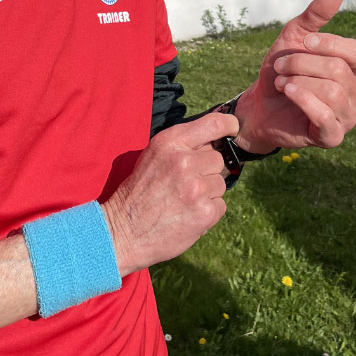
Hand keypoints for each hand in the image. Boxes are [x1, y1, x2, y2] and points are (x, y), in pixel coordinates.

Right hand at [101, 112, 236, 276]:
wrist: (123, 231)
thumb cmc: (139, 192)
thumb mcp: (154, 156)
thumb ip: (183, 145)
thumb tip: (216, 140)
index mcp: (170, 142)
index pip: (214, 124)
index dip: (229, 126)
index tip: (232, 130)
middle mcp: (184, 161)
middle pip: (219, 159)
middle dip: (208, 171)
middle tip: (186, 184)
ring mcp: (196, 188)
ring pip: (221, 183)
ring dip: (208, 192)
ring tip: (184, 201)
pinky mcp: (204, 212)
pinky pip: (221, 205)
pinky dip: (208, 211)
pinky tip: (188, 215)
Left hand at [233, 0, 355, 152]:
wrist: (259, 104)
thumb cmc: (281, 70)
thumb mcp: (294, 37)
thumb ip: (316, 15)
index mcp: (353, 69)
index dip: (331, 44)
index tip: (304, 41)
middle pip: (339, 71)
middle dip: (303, 64)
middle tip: (281, 67)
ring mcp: (346, 117)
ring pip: (333, 93)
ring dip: (299, 81)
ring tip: (282, 82)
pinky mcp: (331, 137)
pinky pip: (326, 117)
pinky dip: (304, 100)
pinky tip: (288, 92)